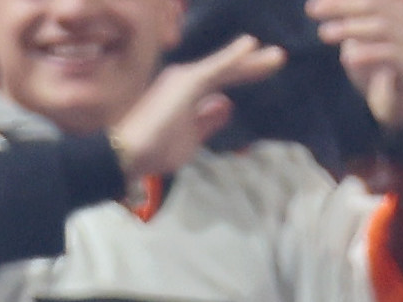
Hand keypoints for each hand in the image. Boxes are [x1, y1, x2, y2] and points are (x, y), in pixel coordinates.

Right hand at [106, 36, 286, 184]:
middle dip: (252, 66)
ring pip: (225, 68)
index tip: (264, 69)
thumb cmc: (150, 152)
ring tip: (278, 57)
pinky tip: (252, 46)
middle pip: (226, 71)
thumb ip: (207, 122)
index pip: (221, 81)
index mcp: (185, 95)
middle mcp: (184, 80)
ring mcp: (184, 79)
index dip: (243, 74)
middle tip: (278, 57)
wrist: (125, 154)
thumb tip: (226, 105)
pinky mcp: (186, 82)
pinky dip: (234, 57)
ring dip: (252, 62)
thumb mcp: (188, 139)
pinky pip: (216, 68)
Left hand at [307, 0, 402, 131]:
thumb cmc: (375, 64)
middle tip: (313, 11)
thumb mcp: (357, 38)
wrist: (398, 100)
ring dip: (350, 28)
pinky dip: (369, 53)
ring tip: (323, 34)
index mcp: (393, 11)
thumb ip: (346, 20)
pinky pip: (392, 55)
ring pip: (382, 27)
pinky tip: (348, 57)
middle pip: (375, 5)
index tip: (313, 5)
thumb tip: (315, 5)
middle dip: (342, 6)